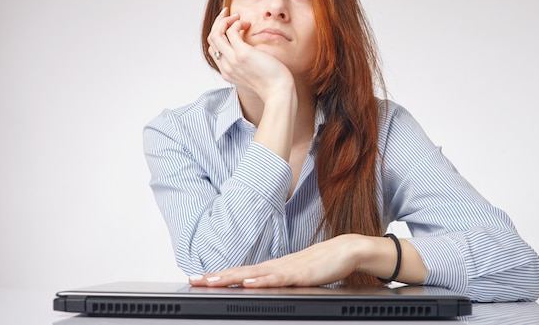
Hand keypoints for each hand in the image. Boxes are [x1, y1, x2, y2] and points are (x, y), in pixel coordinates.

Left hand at [189, 234, 366, 287]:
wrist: (344, 251)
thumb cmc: (321, 263)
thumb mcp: (295, 276)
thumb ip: (279, 282)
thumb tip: (261, 288)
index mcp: (272, 268)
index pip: (241, 271)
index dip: (219, 275)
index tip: (198, 279)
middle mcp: (275, 266)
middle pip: (240, 271)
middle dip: (216, 277)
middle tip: (194, 280)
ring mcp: (286, 269)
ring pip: (253, 274)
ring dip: (231, 278)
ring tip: (212, 281)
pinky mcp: (300, 274)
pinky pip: (277, 278)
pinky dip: (261, 281)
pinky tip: (248, 283)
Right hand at [207, 7, 293, 103]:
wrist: (278, 92)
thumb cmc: (271, 84)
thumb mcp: (254, 76)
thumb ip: (246, 66)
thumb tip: (250, 52)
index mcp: (227, 73)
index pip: (214, 50)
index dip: (219, 35)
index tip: (230, 26)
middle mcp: (226, 67)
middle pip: (212, 39)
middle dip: (218, 23)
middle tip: (228, 14)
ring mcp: (232, 60)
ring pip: (216, 34)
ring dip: (224, 20)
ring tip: (237, 16)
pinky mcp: (242, 54)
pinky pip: (231, 32)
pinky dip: (236, 23)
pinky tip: (246, 24)